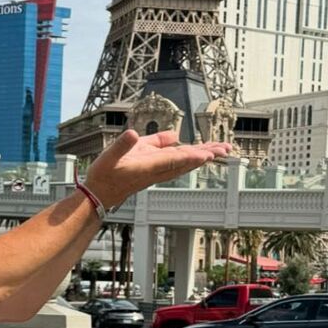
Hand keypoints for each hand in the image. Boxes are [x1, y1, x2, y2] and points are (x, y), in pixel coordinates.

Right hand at [85, 129, 230, 207]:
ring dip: (204, 156)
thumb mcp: (109, 157)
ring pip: (186, 163)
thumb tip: (132, 133)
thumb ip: (122, 145)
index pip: (173, 161)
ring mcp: (158, 171)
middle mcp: (157, 170)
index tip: (207, 155)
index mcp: (147, 167)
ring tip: (222, 150)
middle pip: (186, 162)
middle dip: (206, 154)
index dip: (190, 157)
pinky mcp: (156, 170)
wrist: (101, 194)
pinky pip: (179, 163)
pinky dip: (193, 157)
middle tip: (226, 149)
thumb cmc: (104, 175)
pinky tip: (200, 153)